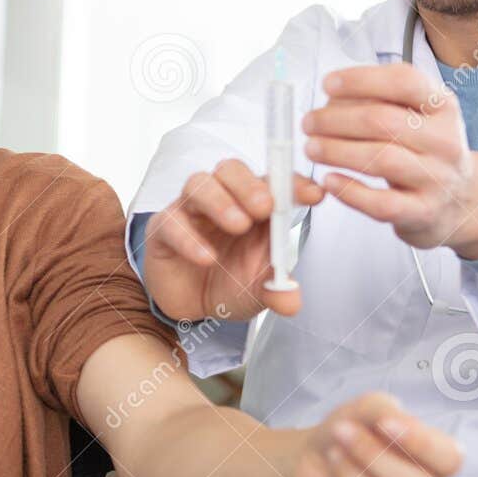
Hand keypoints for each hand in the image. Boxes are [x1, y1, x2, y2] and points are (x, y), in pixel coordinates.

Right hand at [142, 159, 324, 322]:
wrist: (192, 306)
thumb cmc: (229, 284)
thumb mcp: (258, 291)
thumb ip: (276, 291)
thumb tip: (290, 301)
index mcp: (254, 208)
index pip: (274, 182)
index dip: (293, 183)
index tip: (314, 195)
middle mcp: (223, 200)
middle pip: (231, 170)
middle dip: (250, 185)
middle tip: (265, 208)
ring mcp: (191, 211)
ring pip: (199, 183)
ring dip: (220, 201)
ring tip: (238, 225)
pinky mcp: (163, 228)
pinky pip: (172, 222)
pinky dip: (190, 238)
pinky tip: (206, 258)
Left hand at [285, 393, 462, 476]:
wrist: (312, 460)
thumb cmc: (350, 432)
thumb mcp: (365, 409)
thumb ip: (384, 409)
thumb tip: (396, 422)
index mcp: (436, 462)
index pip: (451, 460)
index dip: (419, 443)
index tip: (383, 422)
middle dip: (373, 457)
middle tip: (340, 432)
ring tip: (334, 456)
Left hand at [305, 64, 477, 258]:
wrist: (463, 199)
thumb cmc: (428, 152)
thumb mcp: (420, 116)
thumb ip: (383, 101)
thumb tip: (332, 97)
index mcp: (442, 106)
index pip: (404, 81)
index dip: (361, 80)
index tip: (328, 84)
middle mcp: (444, 140)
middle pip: (383, 121)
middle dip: (336, 120)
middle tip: (309, 122)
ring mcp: (436, 178)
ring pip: (381, 159)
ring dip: (337, 151)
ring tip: (312, 148)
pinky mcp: (423, 212)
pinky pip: (382, 203)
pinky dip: (351, 191)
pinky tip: (329, 180)